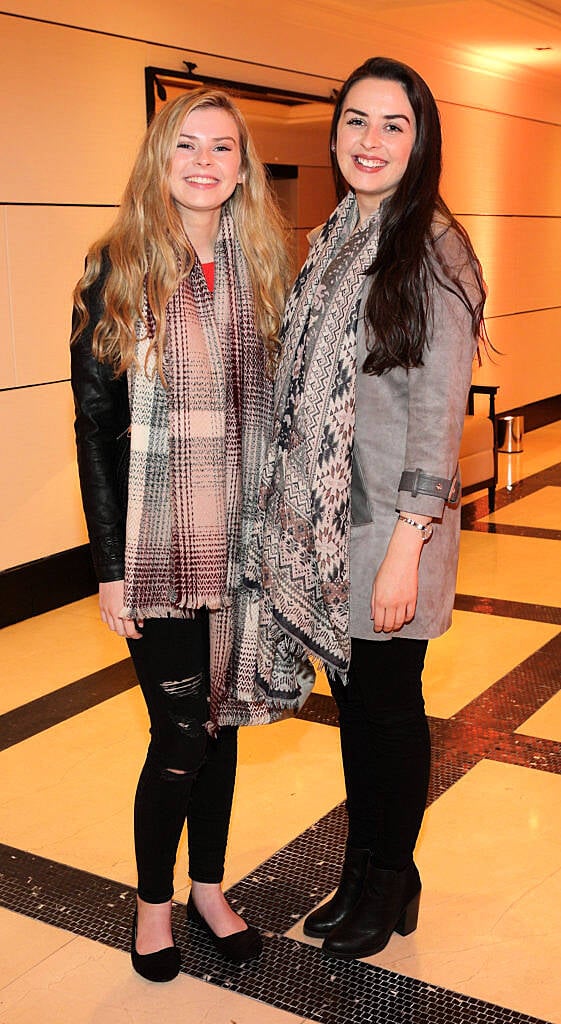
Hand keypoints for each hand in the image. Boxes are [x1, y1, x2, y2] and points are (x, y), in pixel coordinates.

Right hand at [99, 580, 142, 638]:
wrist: (113, 572)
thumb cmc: (127, 583)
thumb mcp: (136, 598)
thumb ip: (139, 612)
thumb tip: (141, 623)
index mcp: (124, 611)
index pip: (130, 631)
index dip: (135, 636)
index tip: (139, 635)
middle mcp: (114, 613)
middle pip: (120, 632)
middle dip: (127, 634)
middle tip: (133, 631)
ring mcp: (106, 610)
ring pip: (112, 627)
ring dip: (119, 628)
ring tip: (124, 625)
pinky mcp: (101, 606)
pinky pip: (105, 620)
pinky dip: (111, 621)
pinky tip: (116, 617)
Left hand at [370, 518, 425, 632]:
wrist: (401, 559)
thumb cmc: (387, 569)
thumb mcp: (375, 585)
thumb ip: (373, 601)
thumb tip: (373, 615)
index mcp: (380, 600)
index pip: (379, 621)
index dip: (378, 627)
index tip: (377, 629)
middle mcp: (391, 603)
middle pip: (389, 624)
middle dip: (387, 629)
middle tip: (385, 629)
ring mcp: (403, 602)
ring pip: (400, 622)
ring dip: (396, 626)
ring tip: (394, 626)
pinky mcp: (412, 599)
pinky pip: (410, 615)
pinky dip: (406, 619)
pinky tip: (403, 619)